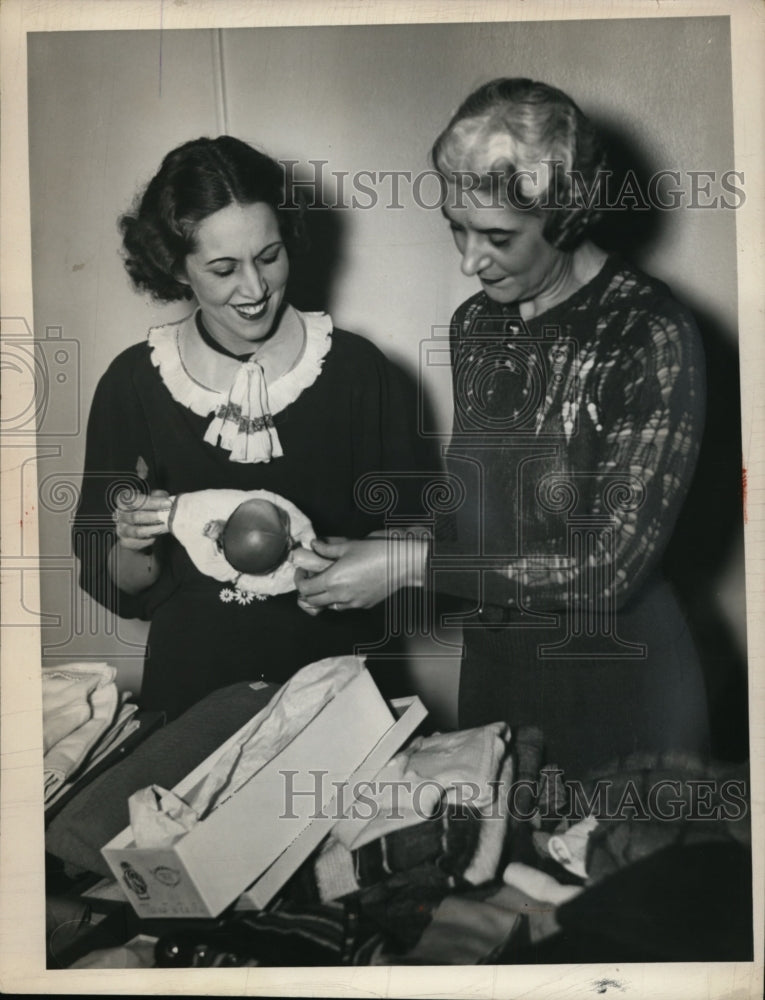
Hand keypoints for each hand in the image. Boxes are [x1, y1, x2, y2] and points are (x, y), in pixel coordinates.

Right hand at [113, 489, 172, 550]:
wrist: (138, 528)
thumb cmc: (146, 509)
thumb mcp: (152, 499)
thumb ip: (158, 497)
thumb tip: (166, 500)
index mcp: (123, 501)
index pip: (134, 500)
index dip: (152, 502)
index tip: (168, 503)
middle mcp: (120, 514)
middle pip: (135, 516)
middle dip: (154, 516)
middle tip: (167, 516)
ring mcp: (121, 529)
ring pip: (137, 531)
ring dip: (153, 529)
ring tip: (164, 527)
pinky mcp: (125, 541)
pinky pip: (138, 542)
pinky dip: (149, 540)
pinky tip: (156, 535)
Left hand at [295, 536, 426, 610]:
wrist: (402, 564)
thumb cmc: (376, 552)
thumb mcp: (348, 546)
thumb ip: (327, 548)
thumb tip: (314, 545)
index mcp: (332, 580)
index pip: (305, 589)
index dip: (299, 581)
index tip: (302, 571)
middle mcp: (340, 596)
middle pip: (312, 602)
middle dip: (307, 591)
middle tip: (311, 578)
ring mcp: (352, 603)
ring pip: (328, 607)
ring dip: (322, 598)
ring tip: (327, 583)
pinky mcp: (364, 605)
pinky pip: (344, 606)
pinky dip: (338, 600)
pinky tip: (344, 587)